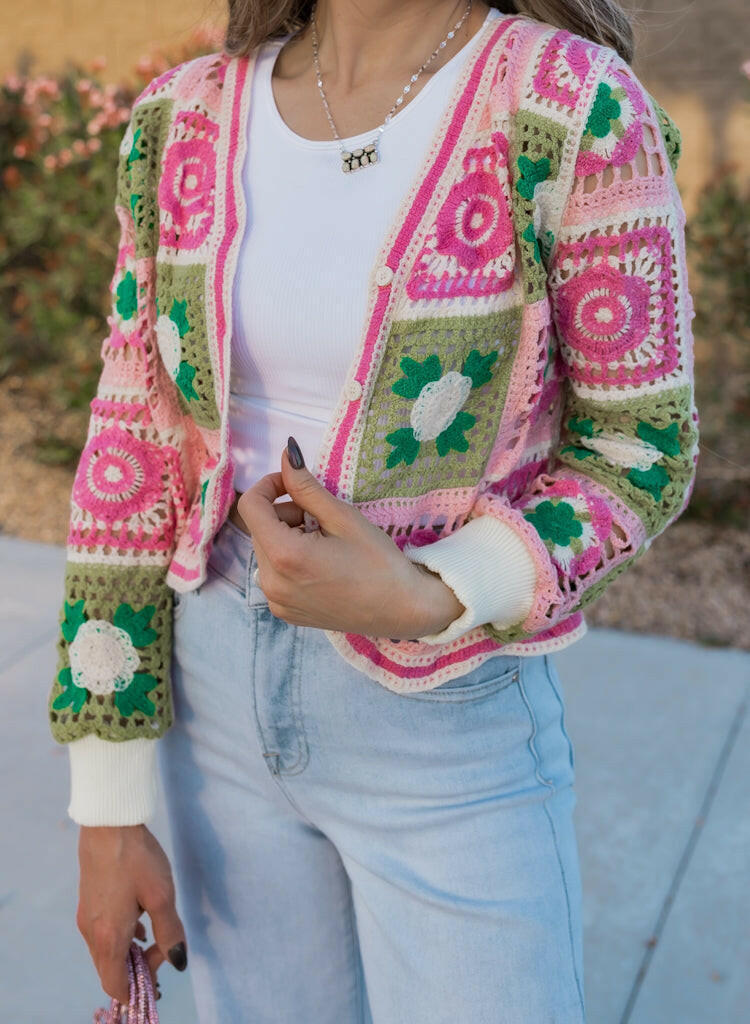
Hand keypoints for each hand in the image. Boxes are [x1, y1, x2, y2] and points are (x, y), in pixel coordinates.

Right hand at [77, 824, 186, 1003]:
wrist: (109, 826)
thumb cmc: (136, 860)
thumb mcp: (161, 896)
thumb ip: (170, 931)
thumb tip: (178, 961)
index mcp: (109, 937)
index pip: (115, 985)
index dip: (137, 987)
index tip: (160, 968)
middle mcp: (92, 933)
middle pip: (110, 970)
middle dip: (136, 968)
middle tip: (163, 947)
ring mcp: (87, 918)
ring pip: (106, 952)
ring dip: (129, 951)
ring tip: (155, 933)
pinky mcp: (88, 903)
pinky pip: (103, 934)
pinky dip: (121, 936)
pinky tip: (139, 920)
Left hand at [235, 437, 465, 639]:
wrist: (401, 609)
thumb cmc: (378, 562)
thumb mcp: (342, 517)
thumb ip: (306, 486)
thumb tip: (286, 455)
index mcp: (284, 555)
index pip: (250, 506)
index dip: (269, 485)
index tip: (293, 483)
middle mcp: (272, 582)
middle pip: (259, 528)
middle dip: (285, 513)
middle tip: (322, 517)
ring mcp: (276, 601)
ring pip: (266, 550)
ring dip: (287, 536)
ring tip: (325, 542)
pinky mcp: (285, 612)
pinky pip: (274, 574)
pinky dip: (290, 560)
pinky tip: (320, 564)